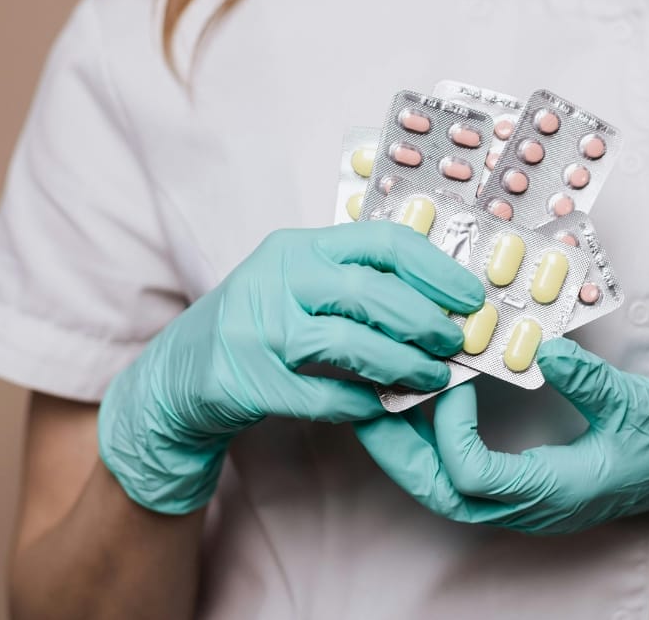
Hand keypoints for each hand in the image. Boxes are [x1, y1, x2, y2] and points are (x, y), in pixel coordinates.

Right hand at [99, 222, 484, 514]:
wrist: (178, 377)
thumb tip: (440, 300)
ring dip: (403, 365)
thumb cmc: (257, 328)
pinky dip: (360, 403)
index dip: (436, 269)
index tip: (471, 296)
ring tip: (432, 379)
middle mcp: (277, 278)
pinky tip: (381, 407)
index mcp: (299, 248)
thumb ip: (353, 283)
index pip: (381, 242)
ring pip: (350, 343)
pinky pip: (322, 394)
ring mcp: (258, 328)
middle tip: (455, 343)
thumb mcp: (297, 286)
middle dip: (426, 321)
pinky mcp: (247, 379)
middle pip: (371, 292)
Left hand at [355, 337, 648, 533]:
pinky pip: (462, 477)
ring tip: (380, 400)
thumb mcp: (639, 403)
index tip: (453, 377)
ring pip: (444, 490)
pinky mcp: (525, 488)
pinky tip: (425, 406)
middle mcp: (529, 507)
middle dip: (396, 449)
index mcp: (554, 491)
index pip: (471, 476)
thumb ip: (591, 381)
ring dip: (408, 448)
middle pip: (439, 493)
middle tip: (365, 400)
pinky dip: (433, 445)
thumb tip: (541, 348)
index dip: (448, 428)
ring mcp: (525, 503)